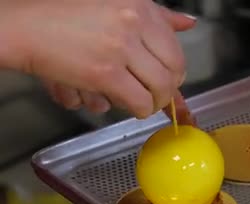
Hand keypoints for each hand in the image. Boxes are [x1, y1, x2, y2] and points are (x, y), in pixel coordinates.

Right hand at [0, 0, 195, 118]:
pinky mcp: (105, 73)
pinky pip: (139, 101)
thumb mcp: (117, 4)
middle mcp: (134, 21)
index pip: (176, 46)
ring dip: (154, 102)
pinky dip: (139, 110)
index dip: (176, 70)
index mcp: (139, 4)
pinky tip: (128, 106)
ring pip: (160, 88)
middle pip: (174, 69)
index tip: (169, 78)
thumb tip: (188, 23)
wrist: (24, 27)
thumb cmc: (64, 14)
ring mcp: (120, 47)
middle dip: (168, 89)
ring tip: (142, 102)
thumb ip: (157, 15)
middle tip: (157, 96)